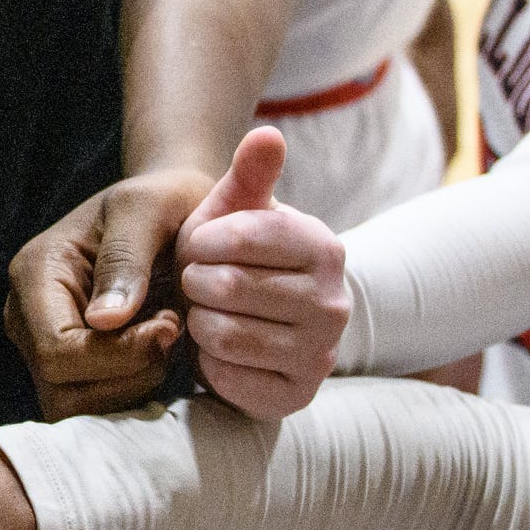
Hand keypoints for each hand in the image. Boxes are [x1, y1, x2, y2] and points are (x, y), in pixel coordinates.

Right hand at [5, 164, 216, 416]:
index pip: (56, 352)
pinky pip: (95, 408)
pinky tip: (156, 353)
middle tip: (169, 331)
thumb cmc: (160, 202)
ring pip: (77, 408)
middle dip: (128, 374)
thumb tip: (104, 321)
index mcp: (35, 274)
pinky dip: (133, 391)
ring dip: (133, 385)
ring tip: (163, 337)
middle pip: (62, 388)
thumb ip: (126, 259)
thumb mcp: (148, 208)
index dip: (117, 355)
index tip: (168, 325)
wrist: (169, 212)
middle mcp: (27, 318)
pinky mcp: (70, 368)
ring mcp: (44, 347)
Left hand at [172, 126, 349, 420]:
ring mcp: (322, 353)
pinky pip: (227, 378)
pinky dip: (208, 363)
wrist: (254, 318)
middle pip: (226, 288)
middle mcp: (335, 302)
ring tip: (204, 310)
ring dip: (197, 321)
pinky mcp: (298, 396)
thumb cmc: (235, 255)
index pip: (241, 237)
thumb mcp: (239, 209)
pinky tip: (216, 348)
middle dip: (194, 283)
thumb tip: (267, 133)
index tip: (196, 245)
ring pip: (223, 334)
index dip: (201, 241)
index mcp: (326, 247)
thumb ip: (251, 172)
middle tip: (197, 283)